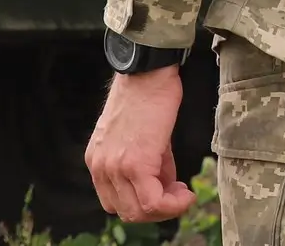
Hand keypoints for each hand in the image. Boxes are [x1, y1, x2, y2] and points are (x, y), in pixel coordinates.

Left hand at [84, 66, 195, 222]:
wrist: (148, 72)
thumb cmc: (147, 95)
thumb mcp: (140, 136)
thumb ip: (148, 164)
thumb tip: (165, 185)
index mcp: (98, 160)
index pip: (115, 201)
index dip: (143, 203)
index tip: (167, 192)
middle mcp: (100, 167)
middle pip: (126, 211)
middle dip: (156, 210)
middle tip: (178, 194)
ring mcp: (115, 168)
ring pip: (139, 212)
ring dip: (166, 209)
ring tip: (183, 193)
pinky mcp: (135, 164)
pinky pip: (152, 202)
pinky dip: (172, 204)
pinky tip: (186, 193)